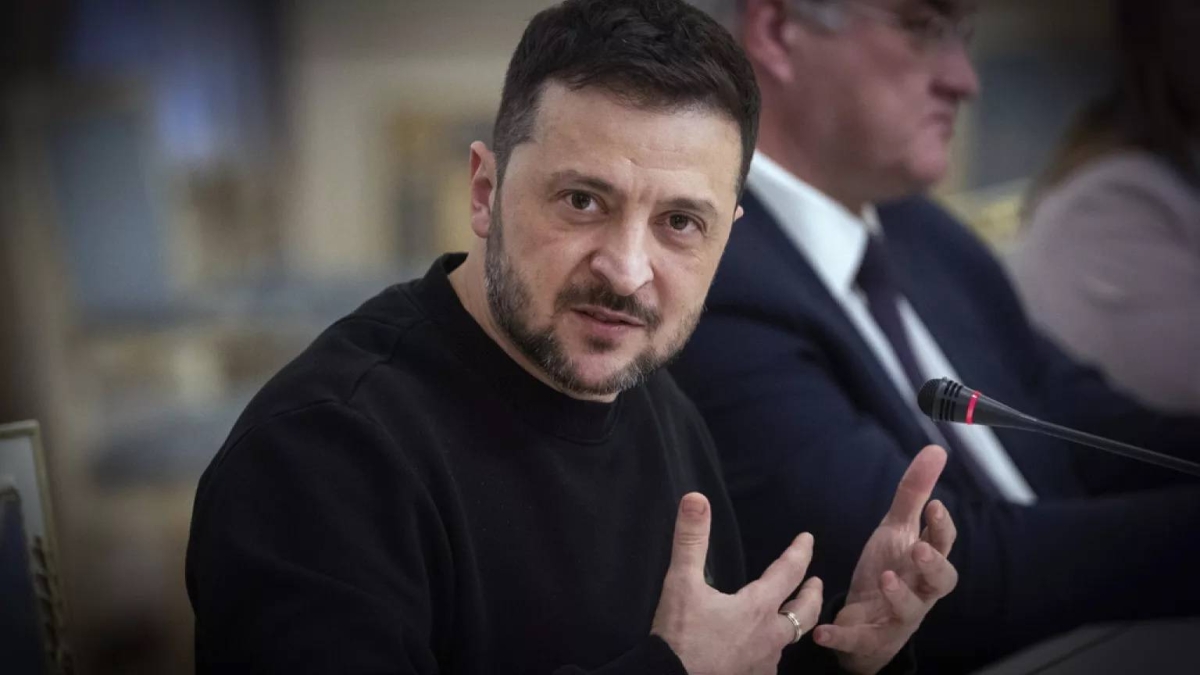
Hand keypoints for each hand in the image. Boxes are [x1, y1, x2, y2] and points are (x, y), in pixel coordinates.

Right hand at [652, 493, 822, 674]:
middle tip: (816, 583)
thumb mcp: (681, 583)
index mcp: (757, 607)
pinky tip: (762, 651)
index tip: (808, 538)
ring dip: (793, 625)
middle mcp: (770, 636)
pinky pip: (771, 663)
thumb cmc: (680, 635)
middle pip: (805, 613)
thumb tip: (696, 498)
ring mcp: (764, 663)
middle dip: (813, 594)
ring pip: (789, 641)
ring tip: (788, 618)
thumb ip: (690, 540)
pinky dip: (772, 651)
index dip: (800, 552)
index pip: (788, 572)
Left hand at [813, 445, 958, 674]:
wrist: (866, 624)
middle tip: (919, 549)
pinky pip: (858, 640)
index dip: (942, 528)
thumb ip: (914, 493)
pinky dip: (840, 637)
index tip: (935, 506)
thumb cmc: (889, 572)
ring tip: (885, 578)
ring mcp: (896, 617)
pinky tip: (822, 630)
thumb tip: (936, 450)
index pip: (944, 545)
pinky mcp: (870, 639)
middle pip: (941, 582)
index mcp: (924, 564)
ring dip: (900, 595)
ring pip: (909, 612)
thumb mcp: (896, 531)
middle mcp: (919, 591)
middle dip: (934, 565)